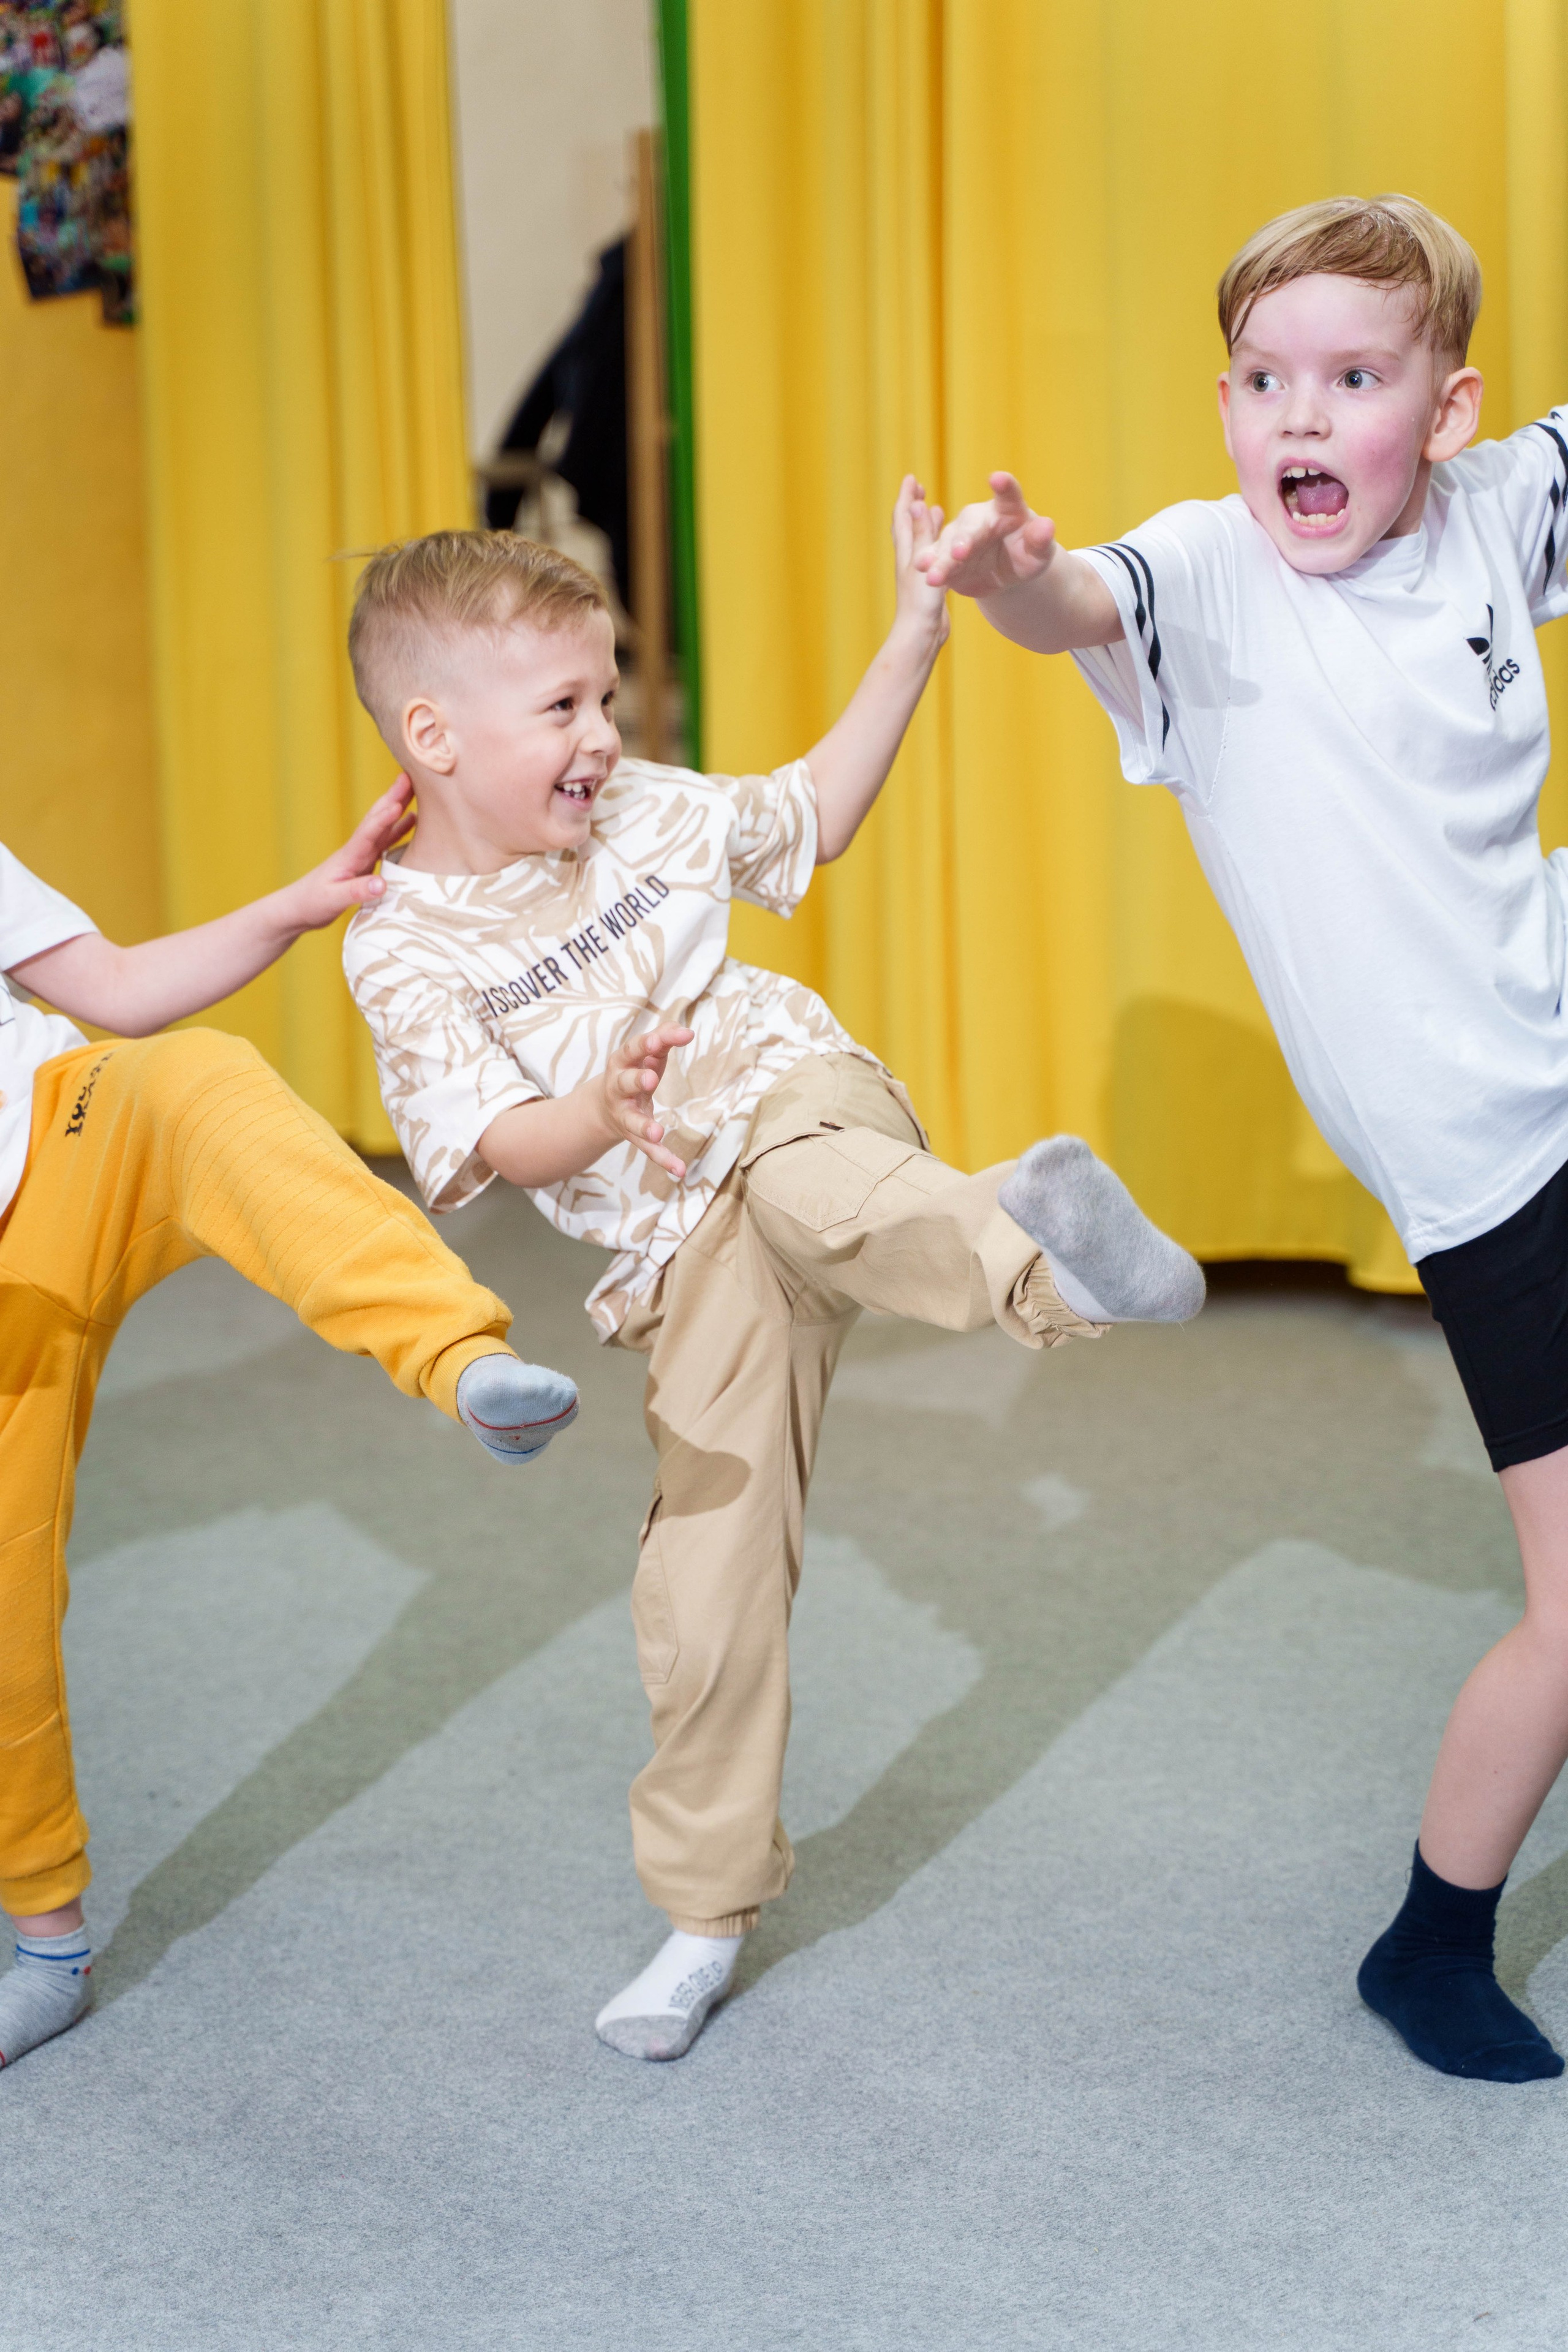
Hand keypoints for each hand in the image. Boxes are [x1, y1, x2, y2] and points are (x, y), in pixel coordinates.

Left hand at [275, 775, 415, 931]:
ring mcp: (361, 855)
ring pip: (383, 826)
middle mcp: (357, 851)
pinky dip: (399, 829)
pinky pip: (386, 841)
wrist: (298, 907)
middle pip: (377, 819)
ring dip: (398, 807)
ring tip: (416, 790)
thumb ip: (357, 891)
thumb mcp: (333, 900)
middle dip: (393, 798)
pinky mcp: (365, 863)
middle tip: (410, 777)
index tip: (399, 805)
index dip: (383, 820)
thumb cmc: (312, 903)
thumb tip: (382, 884)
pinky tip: (412, 821)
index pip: (367, 833)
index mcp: (349, 857)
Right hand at [596, 1023, 693, 1177]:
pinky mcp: (634, 1136)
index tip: (661, 1039)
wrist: (603, 1108)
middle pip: (624, 1083)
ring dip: (644, 1127)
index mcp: (621, 1064)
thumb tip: (682, 1029)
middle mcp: (617, 1089)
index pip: (633, 1050)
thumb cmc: (632, 1072)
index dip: (646, 1044)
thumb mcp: (644, 1055)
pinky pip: (647, 1149)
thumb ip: (662, 1039)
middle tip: (651, 1078)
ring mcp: (624, 1115)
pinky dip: (663, 1159)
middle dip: (636, 1080)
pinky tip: (679, 1170)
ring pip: (632, 1121)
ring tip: (657, 1132)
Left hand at [890, 473, 949, 652]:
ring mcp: (917, 572)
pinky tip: (943, 547)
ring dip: (923, 523)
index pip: (903, 517)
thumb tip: (915, 502)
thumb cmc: (921, 602)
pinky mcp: (926, 584)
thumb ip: (921, 534)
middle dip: (912, 506)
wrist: (920, 634)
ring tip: (932, 510)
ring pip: (918, 541)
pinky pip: (930, 556)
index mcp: (907, 552)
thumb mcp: (924, 562)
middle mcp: (909, 559)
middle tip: (919, 488)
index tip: (912, 478)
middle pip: (907, 526)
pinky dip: (934, 544)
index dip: (906, 497)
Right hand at [915, 471, 1057, 596]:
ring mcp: (958, 537)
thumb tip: (1046, 526)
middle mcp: (978, 519)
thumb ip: (1041, 540)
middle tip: (961, 551)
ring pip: (947, 545)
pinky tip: (923, 570)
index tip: (998, 479)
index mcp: (1007, 509)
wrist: (1005, 572)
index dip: (1004, 486)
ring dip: (940, 558)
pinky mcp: (945, 556)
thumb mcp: (1039, 552)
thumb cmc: (1026, 554)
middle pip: (970, 526)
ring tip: (932, 572)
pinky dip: (930, 564)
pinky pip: (936, 560)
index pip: (1008, 495)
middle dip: (963, 539)